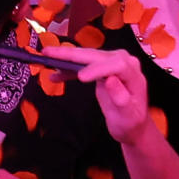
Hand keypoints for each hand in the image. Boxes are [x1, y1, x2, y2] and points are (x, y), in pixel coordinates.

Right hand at [39, 43, 157, 146]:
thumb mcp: (128, 116)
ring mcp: (111, 62)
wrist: (132, 124)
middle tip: (50, 53)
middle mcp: (123, 61)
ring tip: (46, 56)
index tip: (81, 78)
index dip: (97, 69)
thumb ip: (121, 98)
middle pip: (95, 55)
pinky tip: (55, 74)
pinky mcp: (102, 67)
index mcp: (132, 72)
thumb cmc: (131, 122)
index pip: (115, 65)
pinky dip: (68, 69)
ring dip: (65, 57)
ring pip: (86, 57)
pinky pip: (83, 65)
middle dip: (71, 54)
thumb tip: (110, 80)